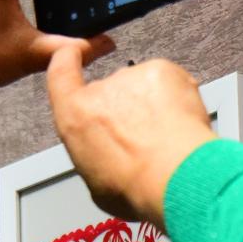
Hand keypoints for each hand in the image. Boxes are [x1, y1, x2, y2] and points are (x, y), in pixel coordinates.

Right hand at [44, 46, 215, 226]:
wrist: (175, 176)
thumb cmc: (136, 187)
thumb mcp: (96, 184)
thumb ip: (95, 156)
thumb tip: (107, 158)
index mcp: (75, 116)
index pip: (60, 73)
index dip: (67, 61)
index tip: (72, 54)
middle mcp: (100, 90)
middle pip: (110, 90)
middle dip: (127, 110)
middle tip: (145, 139)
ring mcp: (132, 77)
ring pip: (143, 88)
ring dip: (153, 106)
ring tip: (167, 139)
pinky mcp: (162, 71)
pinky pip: (168, 81)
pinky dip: (176, 97)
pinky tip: (181, 124)